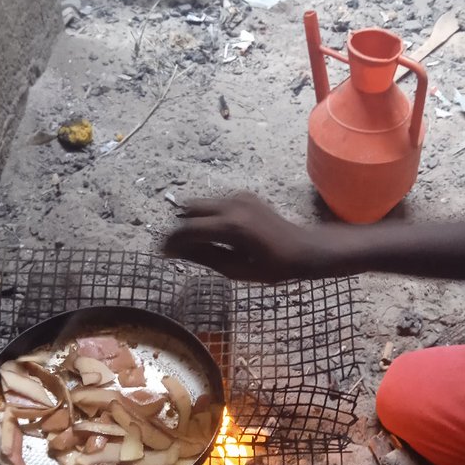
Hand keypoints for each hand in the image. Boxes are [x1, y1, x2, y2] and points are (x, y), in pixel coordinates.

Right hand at [163, 192, 316, 282]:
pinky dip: (211, 216)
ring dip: (195, 220)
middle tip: (177, 246)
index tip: (162, 251)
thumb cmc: (272, 267)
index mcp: (230, 227)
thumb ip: (204, 257)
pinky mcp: (245, 195)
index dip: (172, 241)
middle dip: (180, 227)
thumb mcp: (236, 270)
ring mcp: (239, 197)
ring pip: (202, 204)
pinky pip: (217, 203)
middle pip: (190, 209)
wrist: (303, 249)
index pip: (188, 229)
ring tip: (197, 242)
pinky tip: (219, 233)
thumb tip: (176, 252)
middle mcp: (232, 205)